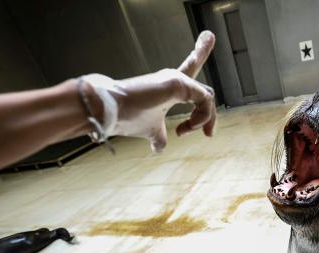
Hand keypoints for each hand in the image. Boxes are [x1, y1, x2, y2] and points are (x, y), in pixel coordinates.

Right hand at [84, 31, 215, 152]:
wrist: (109, 112)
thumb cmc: (127, 118)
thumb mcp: (150, 130)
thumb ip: (159, 136)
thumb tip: (159, 149)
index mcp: (168, 88)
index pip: (186, 71)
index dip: (196, 58)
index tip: (202, 72)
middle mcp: (172, 78)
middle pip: (193, 64)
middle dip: (201, 49)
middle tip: (208, 37)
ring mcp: (175, 79)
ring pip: (207, 96)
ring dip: (205, 119)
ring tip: (184, 131)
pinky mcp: (178, 83)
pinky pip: (205, 101)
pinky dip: (202, 118)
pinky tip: (189, 127)